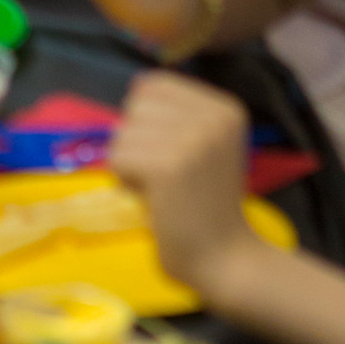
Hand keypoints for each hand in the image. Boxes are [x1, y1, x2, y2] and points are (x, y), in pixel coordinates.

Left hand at [108, 70, 258, 306]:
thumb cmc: (207, 205)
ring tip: (162, 189)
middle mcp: (213, 116)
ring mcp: (192, 139)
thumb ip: (177, 114)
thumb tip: (136, 86)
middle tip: (168, 176)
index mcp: (224, 107)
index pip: (153, 84)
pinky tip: (154, 200)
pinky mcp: (168, 166)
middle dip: (138, 141)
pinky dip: (125, 181)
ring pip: (122, 133)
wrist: (227, 259)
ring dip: (131, 163)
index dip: (147, 120)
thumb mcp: (206, 144)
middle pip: (135, 106)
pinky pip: (117, 158)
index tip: (175, 154)